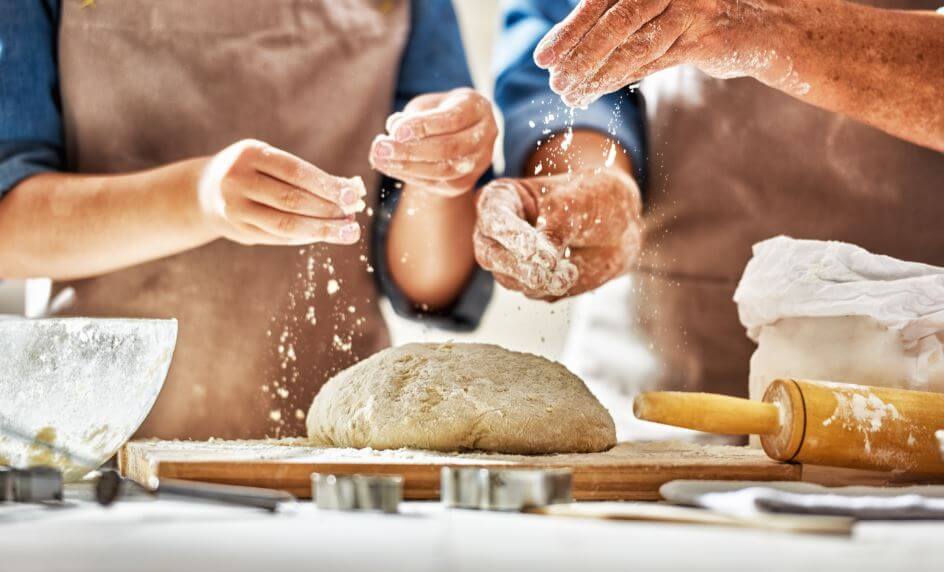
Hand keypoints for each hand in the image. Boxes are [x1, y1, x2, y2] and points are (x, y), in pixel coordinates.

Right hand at [197, 139, 365, 245]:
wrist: (204, 191)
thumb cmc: (253, 171)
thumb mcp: (270, 160)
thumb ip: (305, 175)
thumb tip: (352, 190)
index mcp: (249, 155)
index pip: (295, 172)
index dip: (326, 185)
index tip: (353, 195)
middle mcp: (237, 181)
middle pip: (292, 200)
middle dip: (328, 210)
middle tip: (353, 217)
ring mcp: (234, 209)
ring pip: (285, 225)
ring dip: (321, 230)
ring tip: (347, 232)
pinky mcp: (239, 231)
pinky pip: (279, 237)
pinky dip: (306, 237)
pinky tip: (324, 235)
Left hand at [370, 88, 497, 196]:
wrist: (462, 131)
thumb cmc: (441, 111)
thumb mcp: (428, 104)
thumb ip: (413, 114)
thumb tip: (393, 128)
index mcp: (477, 108)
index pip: (452, 119)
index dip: (423, 126)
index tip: (395, 130)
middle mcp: (485, 136)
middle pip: (449, 148)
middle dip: (411, 150)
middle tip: (381, 147)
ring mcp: (479, 162)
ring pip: (445, 171)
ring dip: (407, 167)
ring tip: (379, 159)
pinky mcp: (466, 182)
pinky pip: (439, 183)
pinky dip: (411, 176)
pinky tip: (391, 167)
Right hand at [474, 169, 641, 299]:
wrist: (620, 225)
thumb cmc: (593, 199)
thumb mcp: (576, 203)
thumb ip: (555, 229)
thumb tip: (541, 262)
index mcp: (502, 198)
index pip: (494, 219)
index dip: (511, 235)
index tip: (534, 248)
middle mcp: (499, 231)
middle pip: (489, 254)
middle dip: (517, 266)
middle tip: (544, 273)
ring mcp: (511, 259)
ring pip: (509, 279)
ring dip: (540, 280)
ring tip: (570, 270)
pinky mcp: (529, 281)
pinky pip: (532, 293)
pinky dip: (552, 287)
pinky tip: (572, 271)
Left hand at [534, 0, 789, 106]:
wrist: (763, 28)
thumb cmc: (700, 20)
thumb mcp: (657, 15)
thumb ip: (620, 23)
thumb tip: (566, 48)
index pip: (601, 0)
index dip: (570, 29)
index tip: (544, 57)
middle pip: (614, 19)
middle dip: (579, 54)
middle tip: (554, 81)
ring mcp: (692, 4)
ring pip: (634, 42)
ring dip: (598, 73)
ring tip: (572, 95)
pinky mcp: (708, 34)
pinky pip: (658, 59)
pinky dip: (625, 77)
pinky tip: (600, 92)